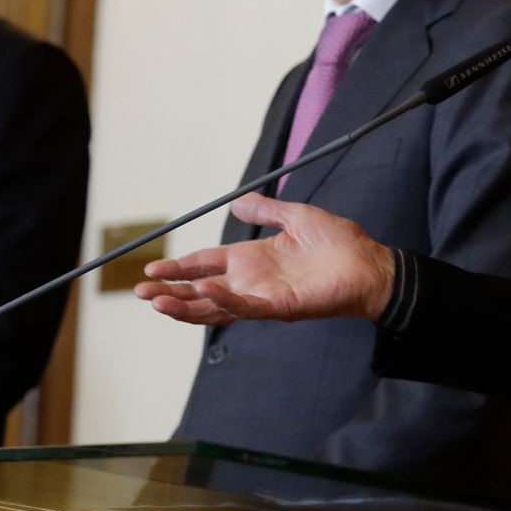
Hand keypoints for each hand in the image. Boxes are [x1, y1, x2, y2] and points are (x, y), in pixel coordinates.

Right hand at [135, 195, 395, 325]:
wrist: (369, 262)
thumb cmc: (338, 242)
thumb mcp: (296, 216)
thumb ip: (266, 211)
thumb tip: (238, 202)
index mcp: (251, 260)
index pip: (205, 265)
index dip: (179, 268)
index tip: (151, 268)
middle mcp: (251, 282)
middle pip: (200, 292)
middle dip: (170, 292)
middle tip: (141, 291)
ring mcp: (263, 298)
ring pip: (214, 307)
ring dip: (186, 305)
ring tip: (158, 301)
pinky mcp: (280, 308)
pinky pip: (245, 308)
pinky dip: (222, 301)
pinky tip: (203, 292)